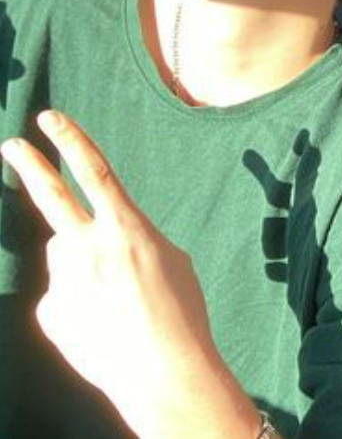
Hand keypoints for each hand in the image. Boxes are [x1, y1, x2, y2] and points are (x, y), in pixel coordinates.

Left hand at [1, 110, 257, 438]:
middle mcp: (88, 246)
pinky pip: (62, 296)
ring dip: (86, 269)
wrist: (163, 369)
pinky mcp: (49, 311)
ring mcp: (64, 279)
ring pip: (66, 259)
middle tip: (12, 144)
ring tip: (117, 301)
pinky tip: (104, 323)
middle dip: (31, 166)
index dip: (73, 140)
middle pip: (52, 196)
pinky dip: (81, 305)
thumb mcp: (168, 259)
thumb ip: (126, 238)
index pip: (95, 172)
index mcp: (126, 228)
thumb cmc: (180, 312)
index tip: (50, 118)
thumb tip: (89, 242)